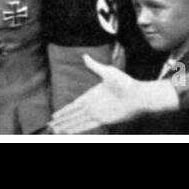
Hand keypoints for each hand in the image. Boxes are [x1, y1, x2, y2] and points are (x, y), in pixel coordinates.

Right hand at [50, 55, 176, 132]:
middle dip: (62, 121)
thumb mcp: (107, 72)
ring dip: (67, 126)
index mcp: (92, 95)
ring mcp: (97, 114)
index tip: (54, 115)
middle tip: (50, 126)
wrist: (137, 95)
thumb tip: (84, 56)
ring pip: (77, 122)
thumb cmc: (125, 82)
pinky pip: (87, 126)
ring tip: (56, 131)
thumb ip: (95, 66)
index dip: (64, 111)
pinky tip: (69, 132)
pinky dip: (77, 129)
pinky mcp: (103, 120)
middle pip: (73, 116)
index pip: (74, 105)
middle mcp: (92, 106)